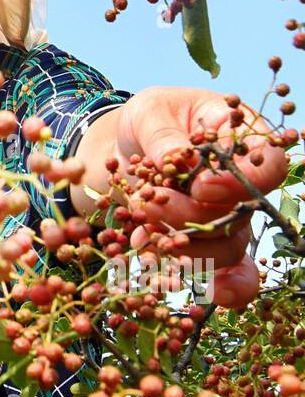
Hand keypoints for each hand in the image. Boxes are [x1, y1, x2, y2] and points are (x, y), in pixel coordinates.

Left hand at [112, 86, 288, 309]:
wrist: (127, 147)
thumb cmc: (148, 119)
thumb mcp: (149, 112)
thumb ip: (163, 134)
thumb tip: (178, 159)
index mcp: (243, 141)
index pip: (270, 166)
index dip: (240, 183)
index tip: (200, 187)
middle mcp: (244, 185)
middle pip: (242, 214)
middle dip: (195, 218)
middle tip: (152, 207)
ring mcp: (229, 217)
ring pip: (228, 247)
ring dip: (187, 248)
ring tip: (145, 231)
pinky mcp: (208, 243)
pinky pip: (228, 275)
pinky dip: (209, 284)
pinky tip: (182, 284)